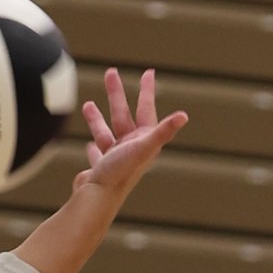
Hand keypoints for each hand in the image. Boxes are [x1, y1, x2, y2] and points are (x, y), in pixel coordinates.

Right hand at [74, 66, 187, 204]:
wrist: (97, 200)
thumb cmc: (120, 172)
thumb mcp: (142, 147)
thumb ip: (163, 131)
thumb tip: (185, 115)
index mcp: (143, 141)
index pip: (147, 109)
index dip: (147, 90)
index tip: (148, 72)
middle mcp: (132, 149)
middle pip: (124, 115)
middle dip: (116, 94)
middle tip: (110, 72)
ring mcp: (116, 160)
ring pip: (107, 132)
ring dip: (98, 119)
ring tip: (88, 104)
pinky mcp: (101, 171)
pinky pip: (99, 154)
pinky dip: (95, 147)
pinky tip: (89, 143)